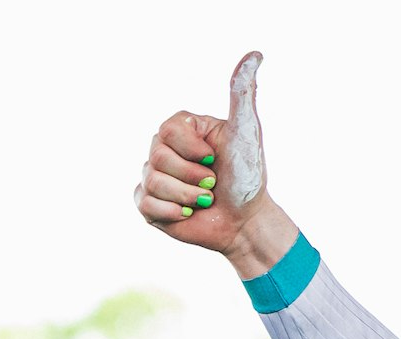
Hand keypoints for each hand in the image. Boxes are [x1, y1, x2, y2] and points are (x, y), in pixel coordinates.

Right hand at [135, 51, 290, 271]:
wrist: (246, 221)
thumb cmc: (248, 176)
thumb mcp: (246, 132)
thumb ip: (242, 94)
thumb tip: (254, 54)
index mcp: (182, 129)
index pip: (167, 131)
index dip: (193, 151)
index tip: (215, 159)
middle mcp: (163, 148)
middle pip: (158, 158)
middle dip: (194, 177)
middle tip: (214, 183)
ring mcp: (154, 175)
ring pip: (153, 182)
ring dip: (188, 196)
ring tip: (205, 199)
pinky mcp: (149, 203)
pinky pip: (146, 204)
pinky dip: (173, 212)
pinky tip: (189, 213)